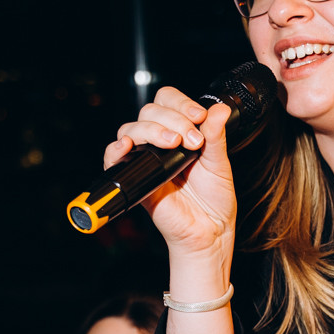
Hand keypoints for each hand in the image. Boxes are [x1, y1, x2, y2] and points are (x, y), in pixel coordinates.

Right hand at [106, 88, 236, 261]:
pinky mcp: (136, 178)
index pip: (168, 102)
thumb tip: (220, 109)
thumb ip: (216, 136)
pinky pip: (113, 157)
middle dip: (173, 119)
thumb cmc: (214, 201)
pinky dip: (116, 148)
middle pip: (150, 111)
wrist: (209, 232)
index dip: (181, 104)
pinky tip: (129, 146)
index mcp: (180, 134)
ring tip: (174, 144)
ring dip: (152, 130)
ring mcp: (146, 160)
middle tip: (193, 140)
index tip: (200, 117)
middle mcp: (160, 144)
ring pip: (132, 128)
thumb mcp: (219, 164)